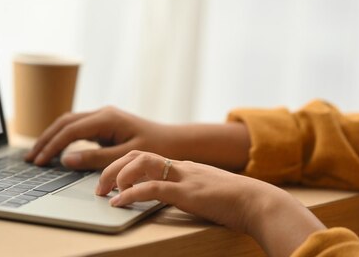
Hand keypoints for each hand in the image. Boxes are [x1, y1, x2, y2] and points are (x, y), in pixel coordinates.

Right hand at [25, 106, 170, 168]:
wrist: (176, 142)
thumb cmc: (157, 149)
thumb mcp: (126, 156)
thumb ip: (96, 159)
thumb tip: (66, 160)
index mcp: (107, 118)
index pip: (70, 131)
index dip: (52, 146)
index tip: (40, 162)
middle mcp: (102, 113)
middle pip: (64, 122)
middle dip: (45, 139)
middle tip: (30, 159)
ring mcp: (103, 117)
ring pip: (69, 123)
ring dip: (51, 137)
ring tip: (37, 155)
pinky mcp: (104, 124)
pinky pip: (77, 128)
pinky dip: (63, 138)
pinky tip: (55, 150)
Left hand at [97, 150, 325, 256]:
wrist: (259, 202)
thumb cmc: (237, 202)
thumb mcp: (209, 191)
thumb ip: (191, 190)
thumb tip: (177, 197)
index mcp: (184, 166)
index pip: (147, 155)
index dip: (125, 164)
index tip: (110, 177)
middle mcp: (181, 166)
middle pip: (137, 154)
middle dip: (113, 167)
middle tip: (99, 185)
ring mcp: (184, 177)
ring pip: (140, 164)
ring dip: (117, 176)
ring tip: (104, 191)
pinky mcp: (187, 193)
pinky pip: (151, 189)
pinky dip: (130, 194)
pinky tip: (118, 203)